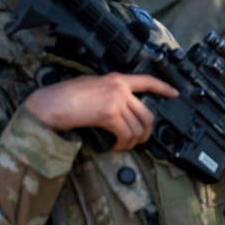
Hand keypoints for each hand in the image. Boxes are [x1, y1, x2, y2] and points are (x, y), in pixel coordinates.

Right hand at [23, 73, 177, 151]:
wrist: (48, 104)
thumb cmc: (63, 97)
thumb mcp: (91, 86)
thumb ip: (110, 92)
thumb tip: (121, 108)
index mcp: (116, 79)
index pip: (147, 80)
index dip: (164, 88)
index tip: (175, 94)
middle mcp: (120, 88)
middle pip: (148, 114)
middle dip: (146, 132)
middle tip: (139, 141)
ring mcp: (116, 100)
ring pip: (138, 127)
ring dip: (132, 142)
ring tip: (123, 145)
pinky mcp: (110, 114)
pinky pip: (126, 134)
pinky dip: (123, 144)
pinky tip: (116, 146)